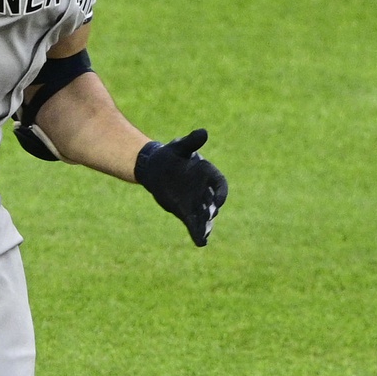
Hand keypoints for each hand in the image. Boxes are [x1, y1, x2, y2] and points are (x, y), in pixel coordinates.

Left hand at [135, 130, 227, 246]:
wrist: (156, 167)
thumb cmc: (170, 154)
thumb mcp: (179, 147)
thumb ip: (192, 142)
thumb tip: (203, 132)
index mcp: (208, 173)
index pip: (220, 184)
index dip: (221, 193)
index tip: (217, 200)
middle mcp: (205, 190)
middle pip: (213, 203)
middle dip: (211, 210)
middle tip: (209, 216)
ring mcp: (196, 202)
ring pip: (204, 216)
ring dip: (206, 225)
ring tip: (205, 234)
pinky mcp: (186, 211)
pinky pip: (194, 223)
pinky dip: (197, 232)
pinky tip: (201, 242)